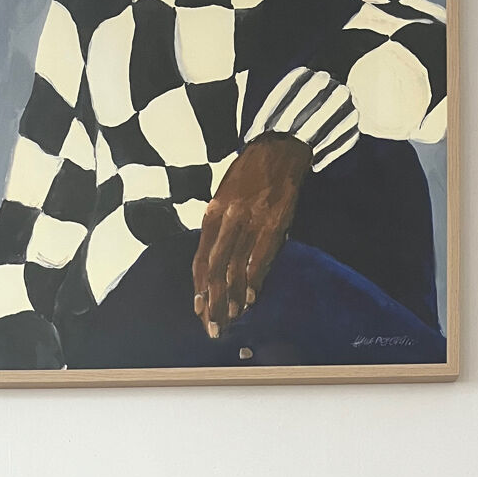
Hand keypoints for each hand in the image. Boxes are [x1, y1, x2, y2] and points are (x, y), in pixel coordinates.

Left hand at [192, 133, 311, 337]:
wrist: (279, 148)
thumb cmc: (249, 175)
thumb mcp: (223, 198)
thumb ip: (217, 229)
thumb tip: (214, 265)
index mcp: (212, 213)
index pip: (200, 259)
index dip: (198, 289)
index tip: (198, 311)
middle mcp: (227, 219)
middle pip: (215, 270)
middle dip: (212, 303)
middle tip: (212, 328)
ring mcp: (250, 222)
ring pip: (235, 270)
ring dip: (231, 300)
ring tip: (229, 322)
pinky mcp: (273, 224)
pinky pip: (259, 260)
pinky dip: (253, 283)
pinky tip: (248, 301)